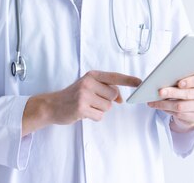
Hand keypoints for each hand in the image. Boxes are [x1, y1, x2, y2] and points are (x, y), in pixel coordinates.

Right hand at [23, 71, 140, 134]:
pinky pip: (99, 116)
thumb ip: (105, 89)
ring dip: (99, 110)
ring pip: (107, 107)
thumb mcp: (89, 87)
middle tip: (92, 100)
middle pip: (113, 95)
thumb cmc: (73, 96)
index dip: (128, 80)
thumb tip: (121, 99)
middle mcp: (88, 82)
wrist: (52, 105)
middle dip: (106, 101)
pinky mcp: (81, 108)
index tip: (141, 82)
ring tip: (86, 106)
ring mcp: (84, 95)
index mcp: (92, 75)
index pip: (114, 77)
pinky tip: (83, 113)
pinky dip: (94, 117)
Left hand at [147, 73, 193, 131]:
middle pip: (188, 94)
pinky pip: (179, 114)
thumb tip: (162, 79)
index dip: (190, 81)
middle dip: (172, 93)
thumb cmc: (187, 89)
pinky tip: (160, 106)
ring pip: (181, 106)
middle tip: (160, 92)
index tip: (179, 83)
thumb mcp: (186, 81)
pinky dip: (167, 110)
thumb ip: (178, 78)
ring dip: (165, 104)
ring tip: (154, 101)